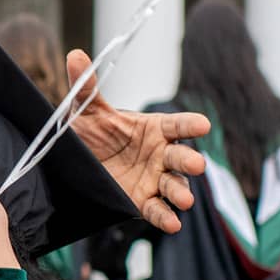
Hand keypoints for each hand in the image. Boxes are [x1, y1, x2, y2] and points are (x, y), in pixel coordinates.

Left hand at [62, 50, 206, 233]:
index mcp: (154, 129)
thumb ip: (85, 87)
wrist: (80, 163)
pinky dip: (166, 217)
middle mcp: (160, 154)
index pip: (177, 125)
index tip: (203, 124)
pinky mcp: (143, 200)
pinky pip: (157, 210)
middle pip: (181, 157)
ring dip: (181, 193)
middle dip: (190, 161)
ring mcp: (154, 179)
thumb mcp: (86, 110)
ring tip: (185, 201)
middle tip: (197, 165)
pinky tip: (173, 223)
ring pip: (174, 186)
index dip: (190, 124)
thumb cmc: (93, 133)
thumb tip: (75, 56)